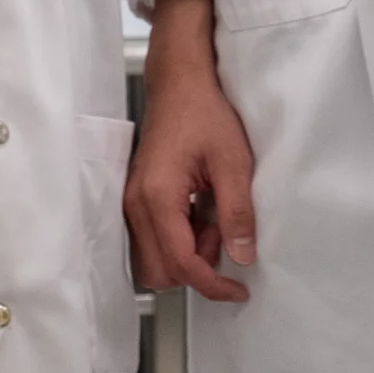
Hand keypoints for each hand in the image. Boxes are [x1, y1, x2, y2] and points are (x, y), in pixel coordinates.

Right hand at [124, 0, 257, 301]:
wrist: (179, 83)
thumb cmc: (203, 112)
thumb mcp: (233, 162)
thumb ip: (237, 213)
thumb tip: (242, 257)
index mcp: (157, 197)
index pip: (181, 263)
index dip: (211, 285)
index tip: (239, 289)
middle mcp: (135, 204)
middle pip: (160, 271)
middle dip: (196, 267)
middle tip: (224, 235)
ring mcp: (131, 202)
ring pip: (154, 258)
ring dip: (187, 254)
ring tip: (213, 218)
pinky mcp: (137, 198)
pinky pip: (153, 239)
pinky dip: (179, 239)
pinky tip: (200, 212)